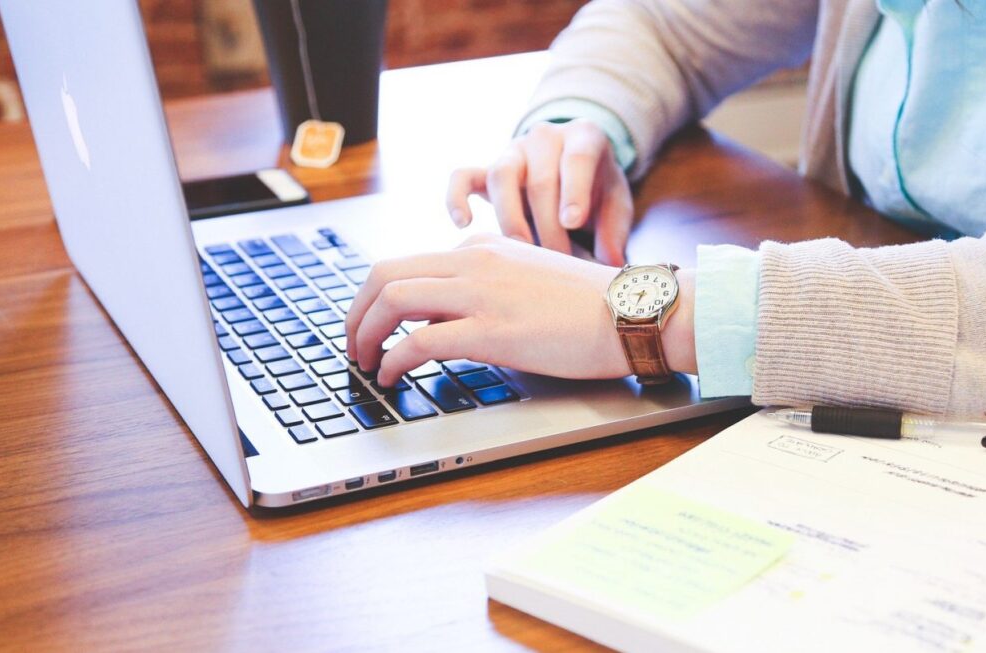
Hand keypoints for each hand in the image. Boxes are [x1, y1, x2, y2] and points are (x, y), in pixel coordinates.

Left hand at [345, 234, 695, 385]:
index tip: (373, 325)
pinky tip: (392, 377)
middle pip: (385, 274)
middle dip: (356, 312)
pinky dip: (393, 360)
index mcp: (484, 248)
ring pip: (392, 300)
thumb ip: (492, 286)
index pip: (410, 264)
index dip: (378, 299)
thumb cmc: (592, 306)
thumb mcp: (531, 279)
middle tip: (353, 344)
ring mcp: (481, 294)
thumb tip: (454, 316)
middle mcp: (474, 261)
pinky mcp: (491, 330)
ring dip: (365, 334)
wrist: (632, 312)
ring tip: (364, 363)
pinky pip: (419, 341)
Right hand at [446, 120, 633, 265]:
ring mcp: (513, 152)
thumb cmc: (598, 189)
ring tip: (522, 252)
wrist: (573, 168)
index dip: (574, 190)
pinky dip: (457, 197)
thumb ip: (615, 230)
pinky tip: (463, 224)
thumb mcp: (616, 203)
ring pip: (501, 176)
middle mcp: (545, 137)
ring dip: (511, 218)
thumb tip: (610, 264)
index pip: (577, 158)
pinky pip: (462, 177)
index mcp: (584, 137)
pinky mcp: (486, 170)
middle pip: (540, 179)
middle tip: (558, 261)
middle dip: (548, 225)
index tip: (572, 222)